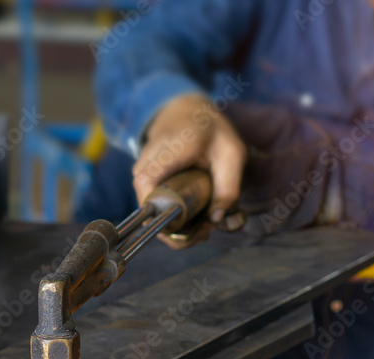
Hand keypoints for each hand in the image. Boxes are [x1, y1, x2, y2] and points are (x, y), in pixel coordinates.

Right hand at [133, 94, 246, 227]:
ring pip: (153, 216)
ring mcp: (141, 176)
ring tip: (206, 224)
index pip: (150, 194)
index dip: (170, 220)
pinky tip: (197, 216)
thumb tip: (215, 220)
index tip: (198, 228)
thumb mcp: (231, 152)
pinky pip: (156, 209)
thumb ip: (229, 185)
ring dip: (180, 229)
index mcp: (166, 154)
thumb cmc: (210, 129)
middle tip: (209, 230)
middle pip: (151, 214)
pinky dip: (176, 219)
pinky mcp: (145, 184)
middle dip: (180, 232)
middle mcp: (145, 167)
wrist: (184, 110)